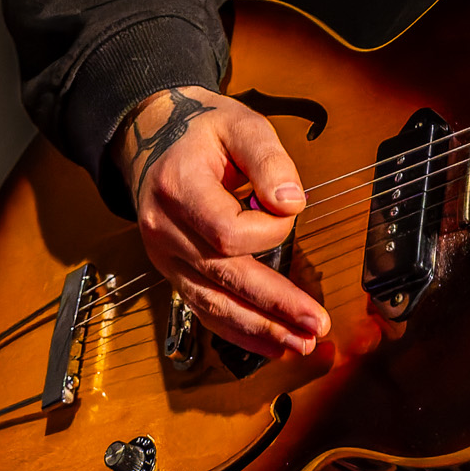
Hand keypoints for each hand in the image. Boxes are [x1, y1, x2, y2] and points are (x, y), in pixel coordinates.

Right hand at [111, 84, 329, 358]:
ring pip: (212, 305)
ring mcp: (166, 256)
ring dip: (260, 330)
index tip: (289, 209)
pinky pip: (205, 309)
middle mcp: (165, 230)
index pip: (226, 232)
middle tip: (316, 325)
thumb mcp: (240, 125)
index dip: (268, 230)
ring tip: (300, 345)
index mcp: (178, 188)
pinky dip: (239, 330)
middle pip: (223, 278)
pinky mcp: (175, 272)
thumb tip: (291, 203)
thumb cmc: (203, 132)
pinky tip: (271, 345)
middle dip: (273, 306)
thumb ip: (269, 160)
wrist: (154, 140)